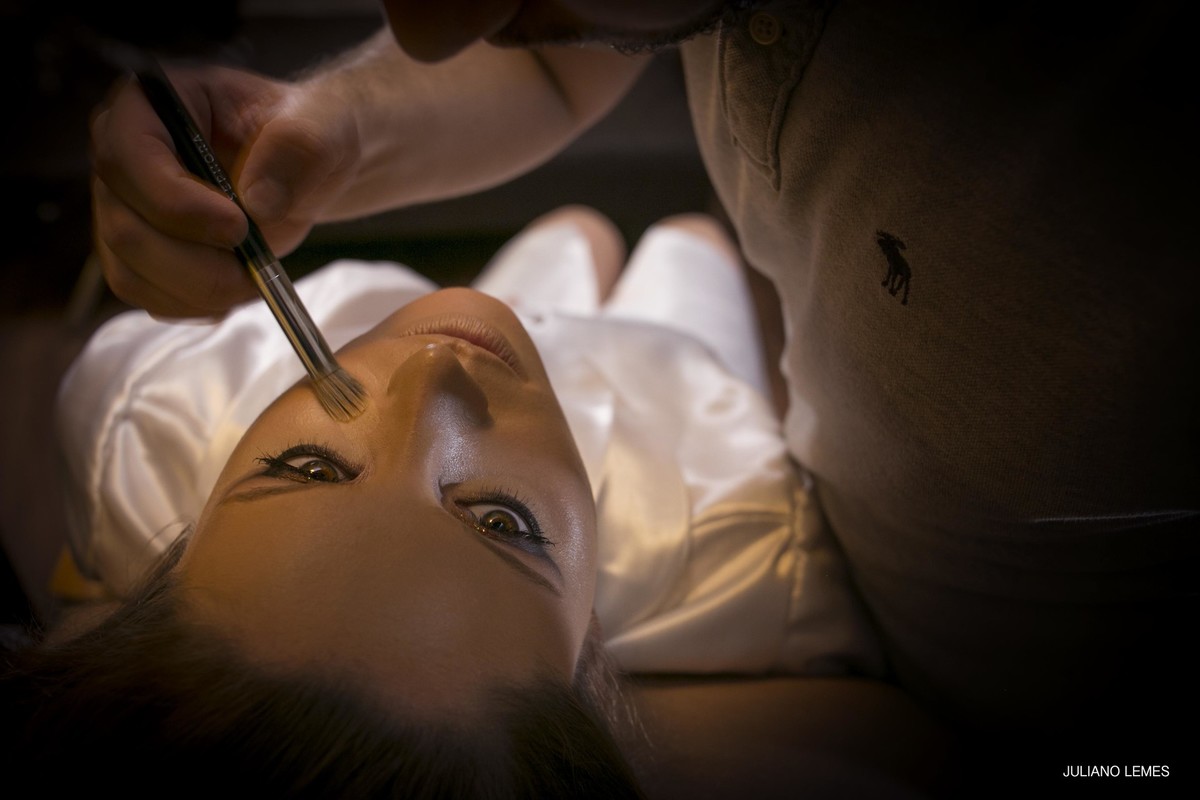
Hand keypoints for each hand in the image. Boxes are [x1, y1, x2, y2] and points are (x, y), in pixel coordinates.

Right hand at [90, 65, 359, 317]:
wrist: (309, 170)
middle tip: (256, 265)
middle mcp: (122, 156)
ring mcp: (125, 208)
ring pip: (130, 271)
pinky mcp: (140, 253)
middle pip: (124, 227)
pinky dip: (194, 305)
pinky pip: (147, 295)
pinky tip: (235, 291)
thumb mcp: (322, 123)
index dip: (175, 203)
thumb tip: (257, 201)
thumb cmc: (308, 135)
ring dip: (199, 291)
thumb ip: (297, 148)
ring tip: (254, 278)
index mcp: (149, 103)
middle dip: (195, 263)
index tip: (238, 227)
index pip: (125, 156)